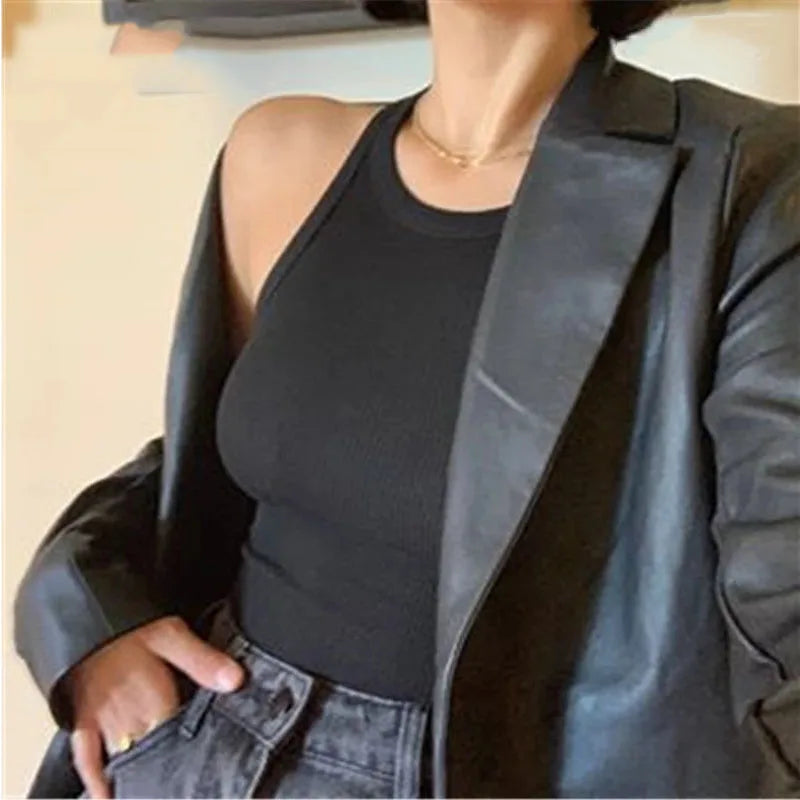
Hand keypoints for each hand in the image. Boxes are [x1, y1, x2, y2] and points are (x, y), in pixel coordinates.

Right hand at [67, 615, 245, 798]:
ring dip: (141, 776)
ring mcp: (103, 728)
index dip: (199, 750)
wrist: (83, 619)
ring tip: (161, 787)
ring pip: (125, 763)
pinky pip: (88, 763)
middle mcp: (128, 722)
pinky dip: (98, 783)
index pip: (181, 739)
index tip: (217, 759)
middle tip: (191, 779)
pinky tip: (109, 797)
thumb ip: (203, 661)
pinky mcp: (83, 725)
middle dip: (172, 765)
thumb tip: (236, 681)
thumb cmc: (128, 627)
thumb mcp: (171, 635)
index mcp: (154, 703)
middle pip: (155, 755)